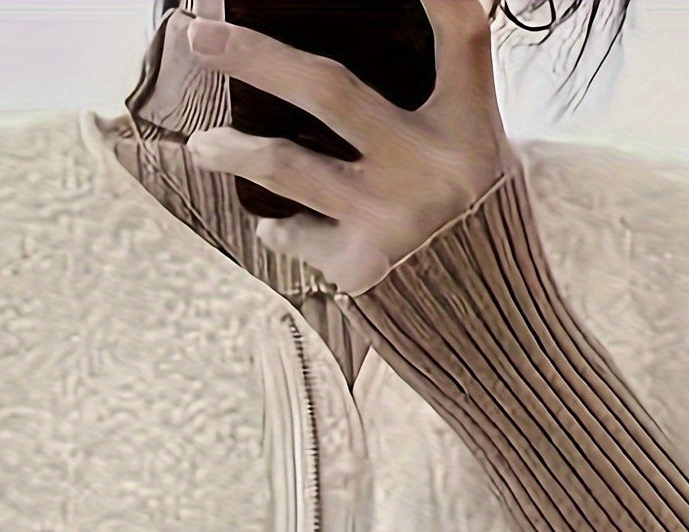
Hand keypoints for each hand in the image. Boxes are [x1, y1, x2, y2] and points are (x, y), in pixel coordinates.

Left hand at [180, 0, 515, 295]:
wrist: (491, 340)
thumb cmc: (480, 235)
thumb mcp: (485, 161)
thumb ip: (444, 107)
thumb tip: (381, 52)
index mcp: (471, 129)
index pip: (463, 35)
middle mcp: (428, 167)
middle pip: (329, 90)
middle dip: (254, 56)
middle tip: (197, 37)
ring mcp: (388, 218)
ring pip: (287, 167)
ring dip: (233, 152)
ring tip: (201, 146)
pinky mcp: (359, 267)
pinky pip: (296, 233)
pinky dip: (280, 227)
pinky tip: (274, 224)